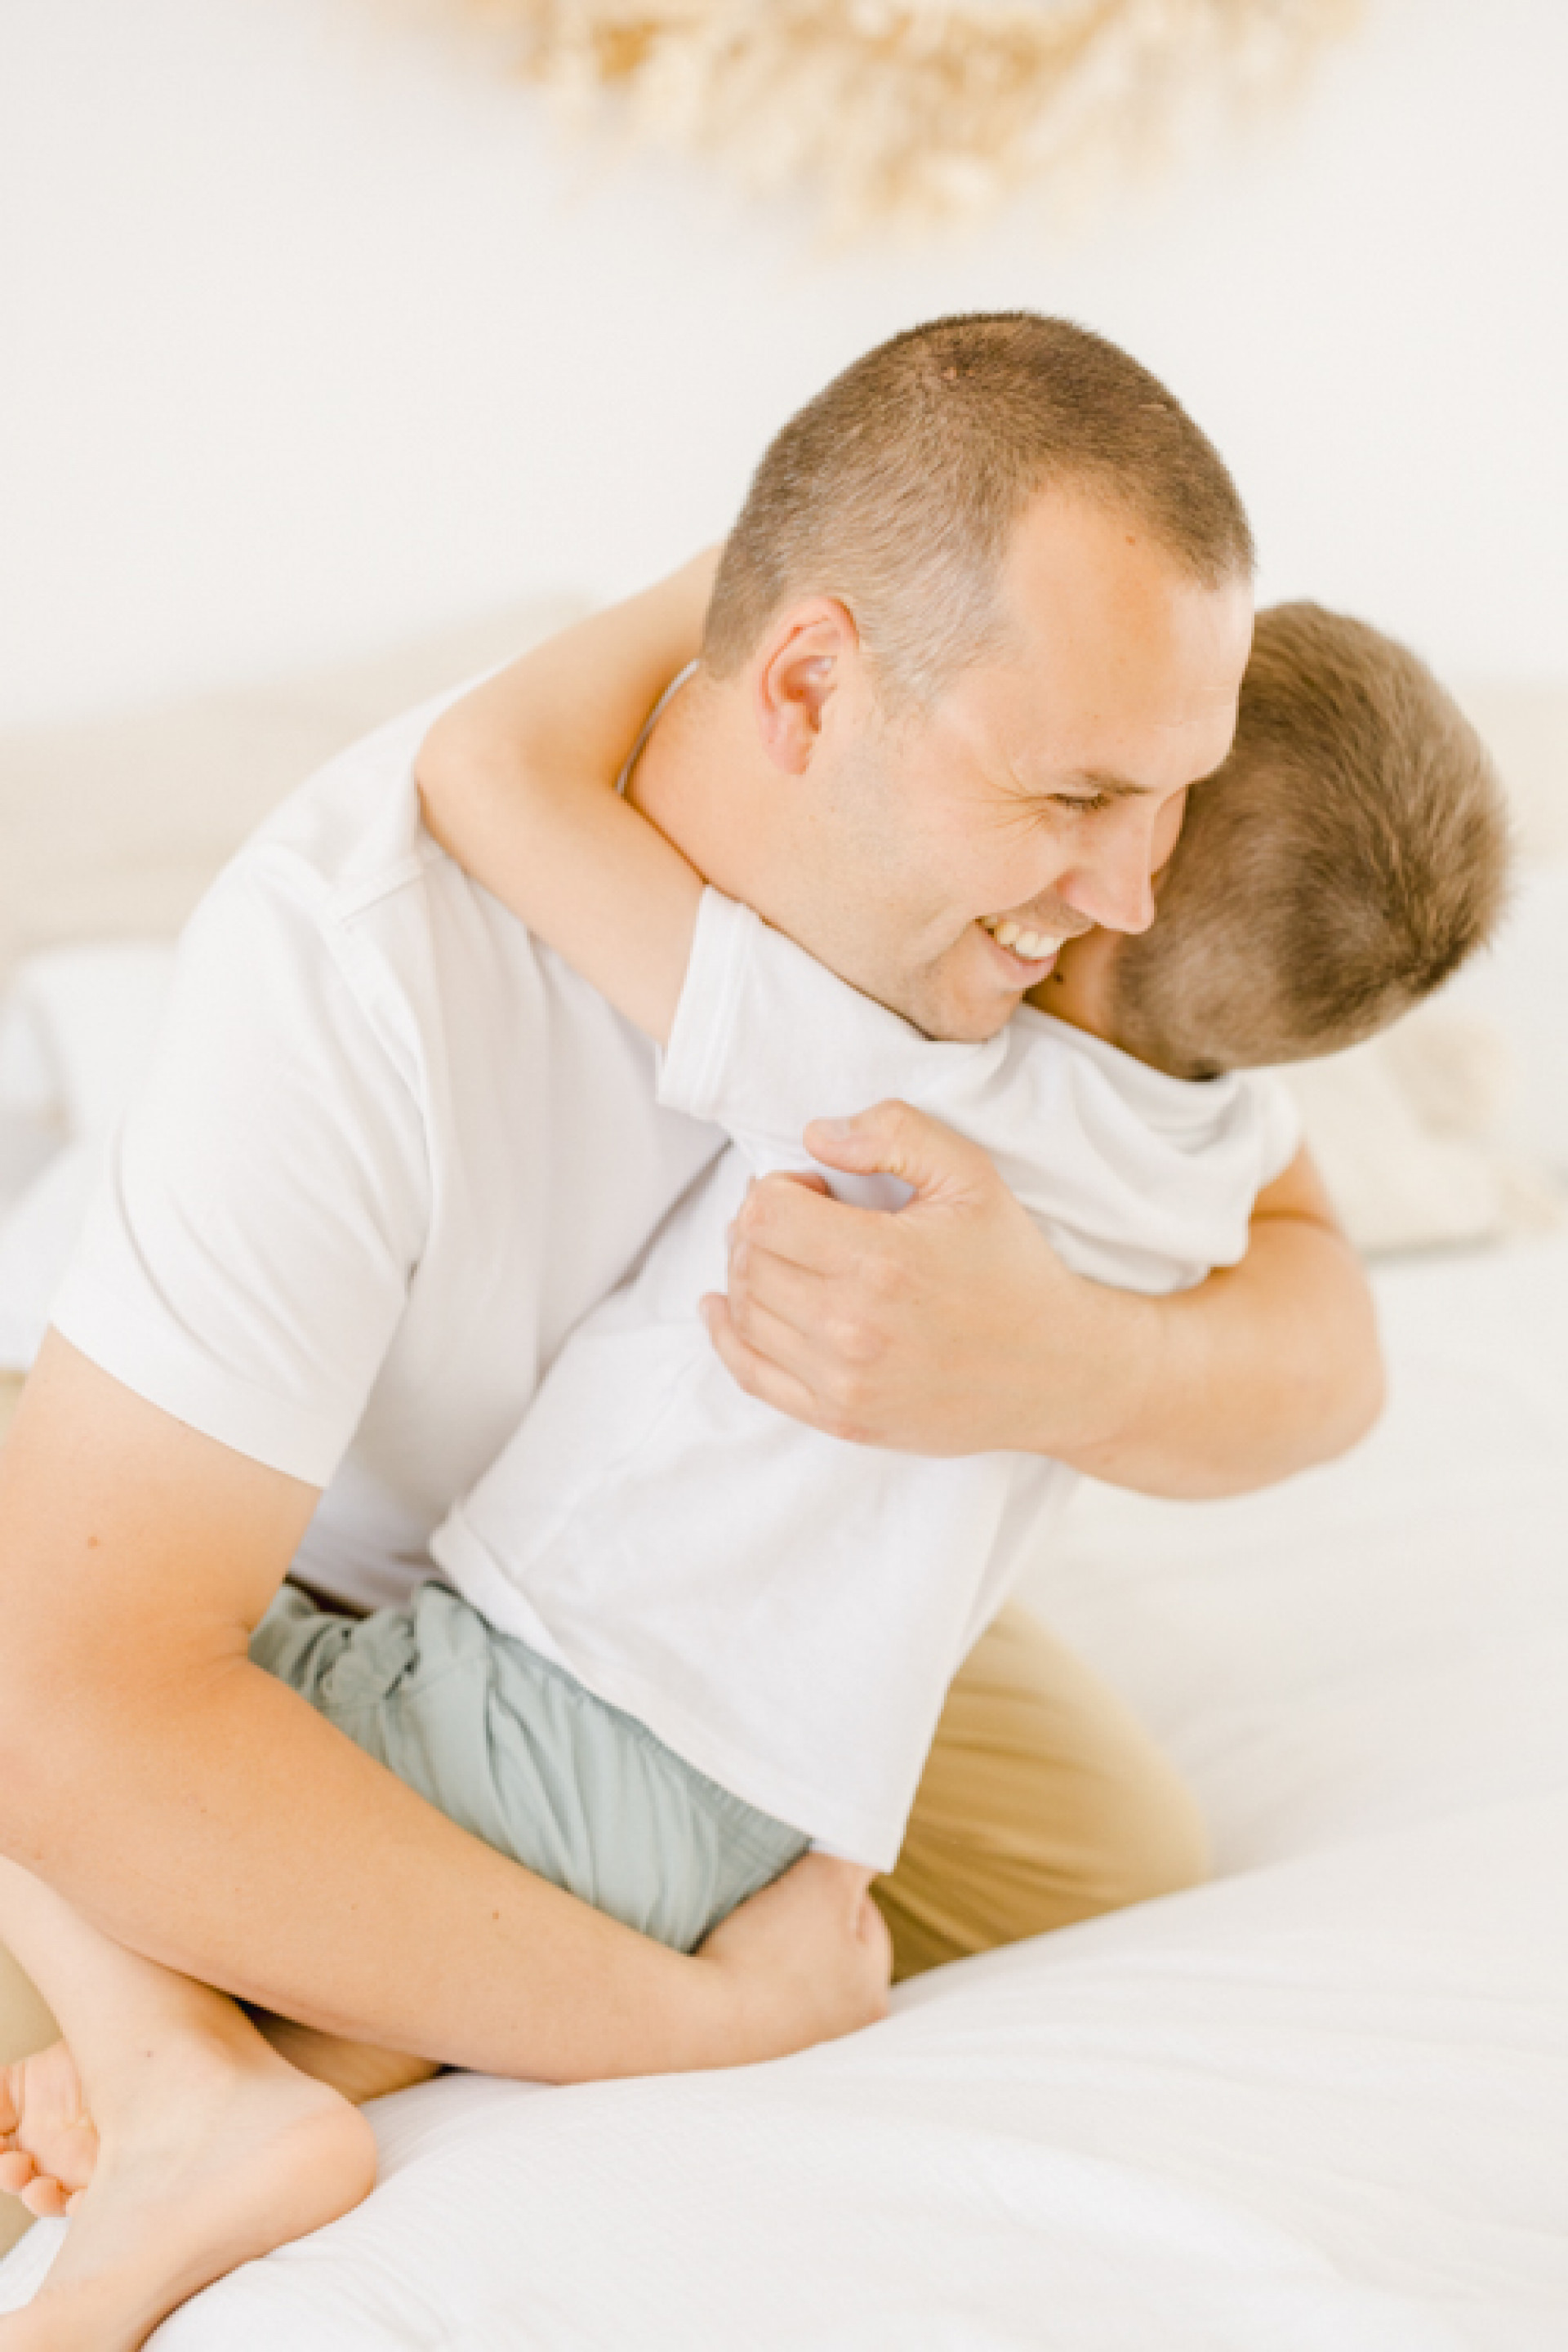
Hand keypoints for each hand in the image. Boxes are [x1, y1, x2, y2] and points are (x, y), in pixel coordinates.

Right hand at [691, 1853, 890, 2064]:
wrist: (700, 2018)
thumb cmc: (768, 1953)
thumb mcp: (825, 1883)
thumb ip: (857, 1856)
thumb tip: (873, 1838)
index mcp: (872, 1994)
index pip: (867, 1918)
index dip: (835, 1883)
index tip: (802, 1873)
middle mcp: (845, 2030)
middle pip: (833, 1947)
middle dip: (810, 1916)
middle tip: (779, 1895)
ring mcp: (801, 2044)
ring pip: (799, 1972)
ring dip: (780, 1945)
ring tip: (754, 1925)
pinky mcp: (760, 2049)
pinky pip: (766, 1995)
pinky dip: (754, 1973)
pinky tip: (736, 1958)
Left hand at [701, 1099, 1140, 1457]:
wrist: (1057, 1370)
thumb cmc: (1011, 1267)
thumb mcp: (971, 1176)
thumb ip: (894, 1133)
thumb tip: (815, 1137)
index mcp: (879, 1261)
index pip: (766, 1212)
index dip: (779, 1188)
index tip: (818, 1191)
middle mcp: (851, 1327)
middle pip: (749, 1260)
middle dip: (758, 1226)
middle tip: (798, 1219)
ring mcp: (843, 1381)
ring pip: (745, 1313)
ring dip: (747, 1273)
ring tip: (784, 1257)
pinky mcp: (841, 1418)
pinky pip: (752, 1374)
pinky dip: (727, 1336)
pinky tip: (722, 1309)